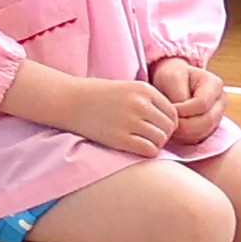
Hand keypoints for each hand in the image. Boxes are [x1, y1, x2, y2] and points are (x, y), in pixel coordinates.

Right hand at [38, 73, 177, 156]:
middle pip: (169, 127)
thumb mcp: (128, 89)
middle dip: (163, 135)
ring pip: (160, 139)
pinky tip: (136, 148)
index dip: (168, 124)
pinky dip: (147, 152)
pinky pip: (148, 150)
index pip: (172, 113)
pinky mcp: (118, 138)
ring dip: (155, 144)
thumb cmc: (98, 96)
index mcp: (144, 90)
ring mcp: (129, 121)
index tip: (155, 128)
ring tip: (141, 143)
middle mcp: (139, 104)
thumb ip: (150, 101)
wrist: (68, 100)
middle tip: (149, 138)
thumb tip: (172, 124)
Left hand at [149, 55, 224, 146]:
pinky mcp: (210, 127)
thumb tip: (181, 114)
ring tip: (167, 126)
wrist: (172, 82)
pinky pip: (198, 139)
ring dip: (182, 134)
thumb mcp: (172, 76)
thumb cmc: (171, 76)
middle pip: (206, 121)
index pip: (201, 104)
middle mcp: (220, 102)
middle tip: (165, 123)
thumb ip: (178, 93)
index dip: (182, 110)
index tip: (166, 109)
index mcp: (215, 85)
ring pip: (203, 132)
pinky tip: (172, 131)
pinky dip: (184, 138)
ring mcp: (217, 116)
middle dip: (182, 125)